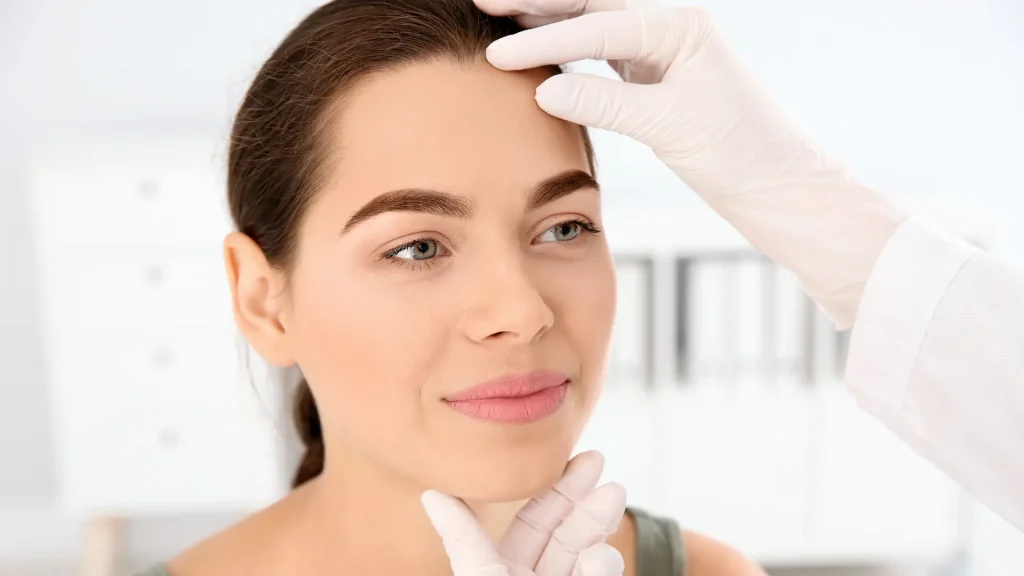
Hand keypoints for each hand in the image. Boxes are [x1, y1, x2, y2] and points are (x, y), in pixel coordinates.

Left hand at [422, 451, 626, 575]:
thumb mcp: (480, 574)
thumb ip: (463, 539)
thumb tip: (431, 493)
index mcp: (503, 570)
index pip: (533, 520)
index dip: (552, 487)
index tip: (575, 455)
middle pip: (564, 530)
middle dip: (582, 495)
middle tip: (597, 458)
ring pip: (587, 549)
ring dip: (599, 519)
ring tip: (614, 493)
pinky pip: (600, 572)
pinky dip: (603, 562)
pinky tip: (597, 557)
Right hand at [476, 0, 903, 327]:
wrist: (779, 186)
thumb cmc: (739, 154)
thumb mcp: (670, 126)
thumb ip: (607, 102)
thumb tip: (544, 89)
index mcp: (681, 28)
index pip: (599, 25)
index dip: (544, 39)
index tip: (497, 55)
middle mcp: (672, 29)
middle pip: (592, 3)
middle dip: (538, 2)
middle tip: (484, 0)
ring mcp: (664, 52)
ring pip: (594, 24)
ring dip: (549, 21)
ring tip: (499, 18)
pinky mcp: (658, 79)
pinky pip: (603, 53)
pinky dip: (568, 51)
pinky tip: (540, 55)